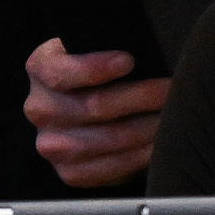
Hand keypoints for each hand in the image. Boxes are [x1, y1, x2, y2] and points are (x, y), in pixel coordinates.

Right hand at [25, 42, 169, 189]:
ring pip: (111, 138)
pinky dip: (143, 154)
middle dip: (142, 96)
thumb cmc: (97, 70)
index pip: (63, 71)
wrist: (79, 106)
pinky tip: (161, 141)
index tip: (129, 60)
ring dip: (150, 127)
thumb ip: (105, 41)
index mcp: (40, 69)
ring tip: (174, 114)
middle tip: (173, 89)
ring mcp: (52, 146)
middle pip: (96, 106)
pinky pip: (113, 167)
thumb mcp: (90, 46)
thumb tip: (144, 45)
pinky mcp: (71, 173)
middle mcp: (40, 109)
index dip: (97, 67)